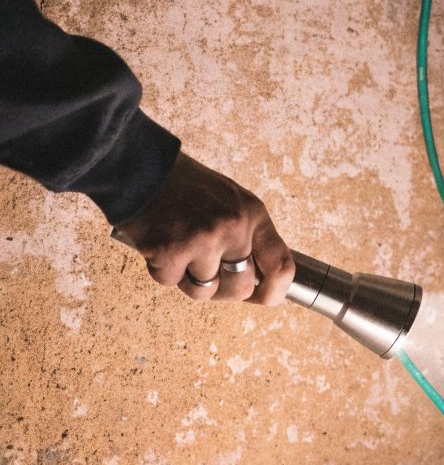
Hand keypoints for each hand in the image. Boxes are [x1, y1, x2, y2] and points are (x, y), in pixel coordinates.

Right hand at [112, 153, 294, 304]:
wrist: (140, 169)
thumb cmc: (186, 187)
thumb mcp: (233, 203)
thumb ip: (249, 237)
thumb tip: (259, 280)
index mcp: (253, 216)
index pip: (281, 266)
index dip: (274, 291)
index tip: (263, 296)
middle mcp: (233, 229)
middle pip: (241, 288)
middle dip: (225, 290)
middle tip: (207, 272)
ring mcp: (202, 242)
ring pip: (204, 291)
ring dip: (190, 280)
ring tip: (181, 252)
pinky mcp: (169, 252)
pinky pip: (172, 283)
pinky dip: (164, 271)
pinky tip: (160, 246)